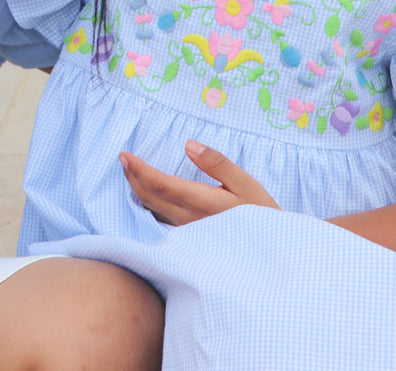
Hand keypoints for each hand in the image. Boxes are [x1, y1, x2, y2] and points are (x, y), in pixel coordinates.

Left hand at [120, 141, 278, 225]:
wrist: (272, 251)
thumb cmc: (261, 212)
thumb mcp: (245, 182)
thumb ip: (217, 163)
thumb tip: (188, 145)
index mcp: (203, 202)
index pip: (162, 185)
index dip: (140, 170)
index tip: (126, 156)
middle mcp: (190, 220)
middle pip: (151, 199)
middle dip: (133, 178)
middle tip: (123, 160)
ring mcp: (189, 233)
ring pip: (154, 212)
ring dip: (139, 191)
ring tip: (131, 174)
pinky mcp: (191, 239)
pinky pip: (163, 221)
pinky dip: (150, 205)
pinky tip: (149, 196)